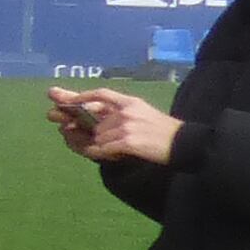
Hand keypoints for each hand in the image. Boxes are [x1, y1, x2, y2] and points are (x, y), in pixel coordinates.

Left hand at [59, 86, 176, 165]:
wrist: (183, 144)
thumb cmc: (163, 131)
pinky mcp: (128, 142)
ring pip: (99, 137)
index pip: (101, 94)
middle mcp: (127, 111)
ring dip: (103, 146)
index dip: (81, 97)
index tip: (66, 100)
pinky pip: (103, 148)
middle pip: (96, 122)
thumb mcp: (143, 113)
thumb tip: (96, 116)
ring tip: (119, 149)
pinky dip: (102, 153)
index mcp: (131, 102)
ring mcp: (127, 126)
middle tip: (101, 138)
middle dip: (94, 132)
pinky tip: (109, 155)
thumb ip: (121, 112)